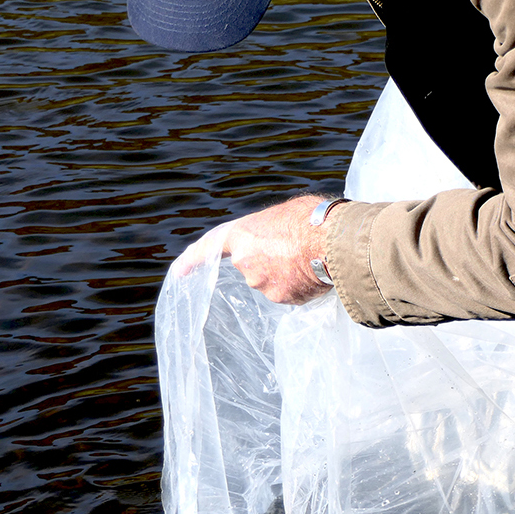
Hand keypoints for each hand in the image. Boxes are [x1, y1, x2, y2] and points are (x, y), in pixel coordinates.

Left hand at [178, 196, 331, 304]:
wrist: (335, 242)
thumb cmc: (312, 218)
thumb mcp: (284, 214)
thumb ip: (270, 232)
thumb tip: (278, 246)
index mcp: (242, 236)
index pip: (209, 248)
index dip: (192, 260)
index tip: (179, 274)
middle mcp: (246, 263)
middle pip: (254, 265)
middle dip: (270, 259)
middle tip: (295, 247)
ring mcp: (264, 284)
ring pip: (273, 280)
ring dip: (287, 272)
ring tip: (311, 256)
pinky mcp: (284, 299)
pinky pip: (290, 292)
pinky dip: (300, 285)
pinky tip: (316, 271)